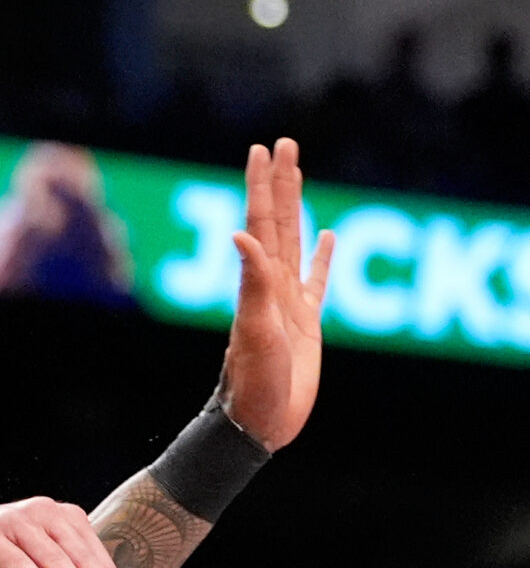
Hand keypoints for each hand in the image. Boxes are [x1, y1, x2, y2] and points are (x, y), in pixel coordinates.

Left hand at [220, 138, 332, 450]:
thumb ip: (254, 284)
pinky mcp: (306, 324)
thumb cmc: (253, 383)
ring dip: (297, 208)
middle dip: (280, 183)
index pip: (260, 223)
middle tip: (283, 144)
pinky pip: (317, 282)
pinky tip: (327, 238)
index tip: (262, 150)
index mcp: (259, 284)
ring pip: (295, 243)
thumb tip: (240, 235)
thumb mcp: (255, 331)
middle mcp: (271, 287)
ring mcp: (289, 303)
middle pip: (277, 222)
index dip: (261, 187)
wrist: (257, 423)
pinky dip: (322, 258)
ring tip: (298, 175)